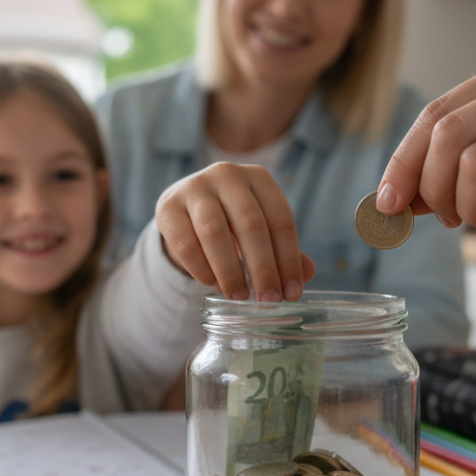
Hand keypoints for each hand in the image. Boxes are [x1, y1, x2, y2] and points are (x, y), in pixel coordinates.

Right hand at [156, 162, 315, 300]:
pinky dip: (201, 268)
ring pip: (215, 233)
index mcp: (258, 178)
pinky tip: (213, 284)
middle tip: (268, 300)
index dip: (289, 259)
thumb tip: (308, 274)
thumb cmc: (231, 220)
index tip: (292, 293)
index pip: (280, 220)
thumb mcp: (260, 229)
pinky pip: (185, 243)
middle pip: (250, 225)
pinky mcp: (167, 207)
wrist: (184, 207)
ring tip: (239, 296)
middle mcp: (227, 175)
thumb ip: (282, 249)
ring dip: (230, 271)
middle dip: (262, 268)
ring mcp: (194, 187)